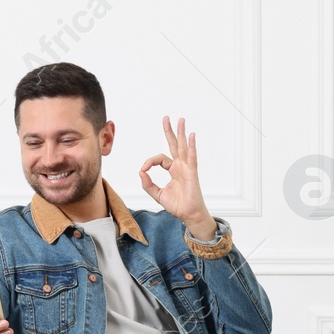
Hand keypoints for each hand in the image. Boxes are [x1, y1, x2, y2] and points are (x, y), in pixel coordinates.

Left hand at [139, 115, 212, 236]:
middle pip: (174, 145)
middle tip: (166, 118)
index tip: (144, 170)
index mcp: (173, 170)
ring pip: (183, 147)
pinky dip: (192, 146)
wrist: (188, 215)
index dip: (150, 162)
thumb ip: (148, 185)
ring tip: (180, 120)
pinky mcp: (192, 173)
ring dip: (181, 133)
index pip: (160, 159)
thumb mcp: (158, 194)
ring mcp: (187, 168)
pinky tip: (192, 136)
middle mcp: (180, 166)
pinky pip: (192, 157)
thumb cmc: (178, 205)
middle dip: (170, 131)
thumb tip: (141, 173)